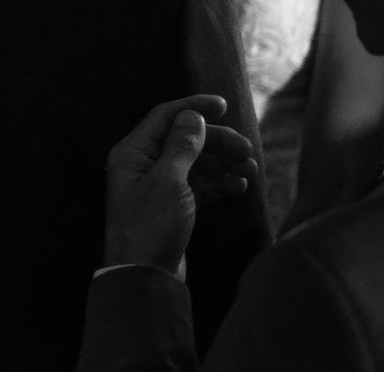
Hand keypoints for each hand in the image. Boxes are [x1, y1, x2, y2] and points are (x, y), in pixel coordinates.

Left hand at [104, 95, 256, 278]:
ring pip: (195, 163)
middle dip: (216, 141)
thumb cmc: (150, 226)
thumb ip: (182, 146)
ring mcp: (158, 187)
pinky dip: (218, 184)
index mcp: (133, 153)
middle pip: (184, 140)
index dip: (194, 108)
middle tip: (246, 150)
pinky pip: (198, 186)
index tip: (223, 105)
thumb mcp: (168, 181)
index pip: (164, 117)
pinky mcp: (172, 207)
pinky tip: (240, 187)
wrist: (145, 277)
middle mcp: (143, 165)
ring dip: (222, 163)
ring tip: (250, 168)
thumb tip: (192, 116)